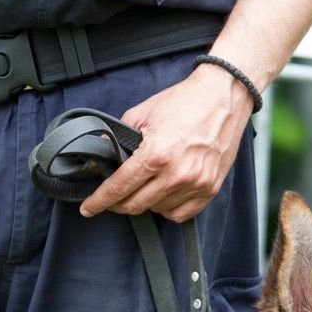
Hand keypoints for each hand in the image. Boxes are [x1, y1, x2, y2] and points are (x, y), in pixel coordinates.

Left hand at [79, 64, 252, 222]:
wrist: (223, 96)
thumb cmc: (184, 102)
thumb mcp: (143, 113)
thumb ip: (120, 136)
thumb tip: (101, 150)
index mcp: (155, 155)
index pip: (118, 188)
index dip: (99, 201)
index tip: (88, 209)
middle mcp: (175, 174)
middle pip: (135, 205)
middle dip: (118, 204)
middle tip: (112, 198)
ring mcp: (195, 184)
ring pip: (156, 210)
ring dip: (145, 202)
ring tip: (145, 184)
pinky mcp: (209, 189)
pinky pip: (180, 214)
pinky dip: (167, 208)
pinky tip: (163, 194)